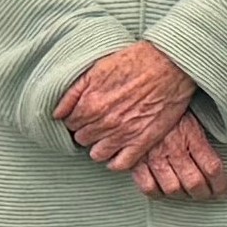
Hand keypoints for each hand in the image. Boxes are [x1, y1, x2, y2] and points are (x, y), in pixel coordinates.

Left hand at [61, 42, 196, 169]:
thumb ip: (73, 92)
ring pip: (97, 154)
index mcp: (90, 104)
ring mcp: (124, 134)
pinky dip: (116, 161)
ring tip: (108, 135)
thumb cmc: (134, 61)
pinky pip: (120, 164)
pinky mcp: (142, 141)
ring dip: (99, 146)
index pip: (70, 123)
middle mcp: (104, 122)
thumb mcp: (97, 69)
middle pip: (82, 139)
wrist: (169, 63)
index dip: (76, 118)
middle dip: (87, 130)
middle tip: (98, 121)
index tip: (85, 114)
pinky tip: (119, 149)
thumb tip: (57, 113)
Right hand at [132, 110, 226, 198]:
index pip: (212, 168)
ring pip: (172, 189)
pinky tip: (162, 190)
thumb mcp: (191, 112)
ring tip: (186, 193)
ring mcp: (153, 156)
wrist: (138, 94)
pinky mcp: (135, 160)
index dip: (220, 184)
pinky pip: (147, 186)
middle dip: (203, 193)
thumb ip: (201, 135)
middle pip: (194, 183)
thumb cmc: (168, 103)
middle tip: (206, 194)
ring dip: (182, 196)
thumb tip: (217, 154)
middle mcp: (174, 148)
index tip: (222, 190)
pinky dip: (156, 193)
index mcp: (191, 135)